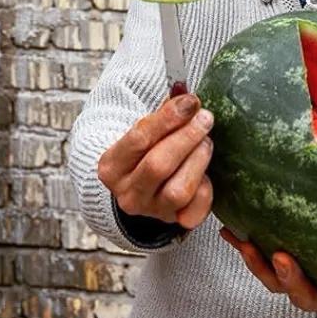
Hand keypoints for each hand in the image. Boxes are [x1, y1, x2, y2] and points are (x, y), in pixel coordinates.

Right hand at [97, 93, 214, 229]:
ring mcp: (150, 211)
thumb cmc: (144, 152)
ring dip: (197, 161)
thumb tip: (186, 95)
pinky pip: (195, 209)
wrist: (140, 187)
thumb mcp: (143, 131)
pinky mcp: (173, 222)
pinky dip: (205, 188)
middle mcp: (126, 193)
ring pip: (178, 190)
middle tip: (205, 118)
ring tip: (206, 141)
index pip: (139, 139)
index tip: (190, 101)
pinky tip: (205, 171)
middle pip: (158, 165)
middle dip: (186, 138)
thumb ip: (163, 114)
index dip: (168, 118)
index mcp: (111, 167)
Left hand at [219, 228, 316, 317]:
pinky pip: (260, 259)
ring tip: (244, 241)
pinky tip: (228, 226)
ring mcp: (302, 284)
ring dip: (259, 264)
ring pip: (276, 281)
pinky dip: (244, 245)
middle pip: (304, 296)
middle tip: (281, 256)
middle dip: (291, 280)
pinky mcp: (283, 268)